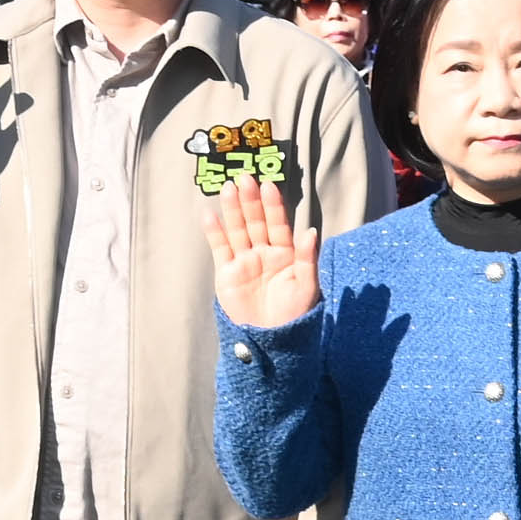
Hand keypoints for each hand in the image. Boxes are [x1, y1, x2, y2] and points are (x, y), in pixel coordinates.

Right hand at [207, 166, 323, 327]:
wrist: (271, 341)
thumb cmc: (293, 315)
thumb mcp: (306, 287)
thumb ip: (306, 259)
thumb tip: (310, 231)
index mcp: (286, 254)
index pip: (278, 224)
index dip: (273, 206)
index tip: (268, 185)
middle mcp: (264, 253)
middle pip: (256, 222)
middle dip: (251, 201)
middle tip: (245, 178)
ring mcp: (244, 261)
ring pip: (237, 229)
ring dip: (233, 209)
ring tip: (228, 188)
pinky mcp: (226, 272)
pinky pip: (220, 247)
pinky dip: (214, 231)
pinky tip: (209, 214)